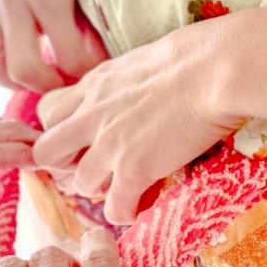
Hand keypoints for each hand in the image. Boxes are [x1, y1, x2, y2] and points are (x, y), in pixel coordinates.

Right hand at [0, 0, 108, 91]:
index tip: (91, 74)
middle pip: (22, 68)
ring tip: (32, 78)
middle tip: (62, 84)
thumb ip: (92, 28)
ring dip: (11, 83)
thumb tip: (101, 67)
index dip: (84, 74)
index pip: (67, 53)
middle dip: (48, 87)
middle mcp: (10, 0)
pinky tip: (0, 72)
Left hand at [32, 8, 266, 224]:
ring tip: (129, 188)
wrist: (218, 68)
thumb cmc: (199, 54)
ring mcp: (110, 144)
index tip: (86, 140)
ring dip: (102, 190)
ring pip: (81, 184)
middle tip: (97, 169)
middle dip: (66, 166)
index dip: (63, 132)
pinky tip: (144, 205)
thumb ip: (128, 81)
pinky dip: (127, 213)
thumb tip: (142, 90)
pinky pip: (114, 208)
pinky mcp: (134, 169)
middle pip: (47, 152)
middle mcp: (93, 114)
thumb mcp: (146, 59)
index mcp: (96, 84)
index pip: (49, 113)